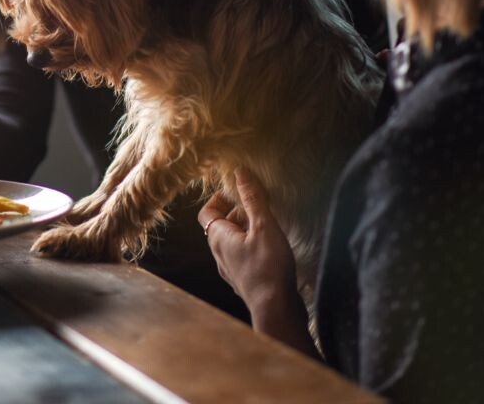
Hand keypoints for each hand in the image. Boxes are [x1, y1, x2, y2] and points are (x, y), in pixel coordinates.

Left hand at [198, 168, 296, 312]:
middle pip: (221, 225)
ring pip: (233, 241)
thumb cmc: (268, 267)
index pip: (206, 212)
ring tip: (269, 224)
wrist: (276, 310)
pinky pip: (243, 256)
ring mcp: (231, 269)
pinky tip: (273, 247)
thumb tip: (240, 173)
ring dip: (248, 229)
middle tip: (260, 204)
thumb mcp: (263, 226)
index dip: (220, 198)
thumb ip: (252, 199)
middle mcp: (219, 254)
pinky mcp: (245, 280)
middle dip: (239, 212)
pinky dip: (253, 245)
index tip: (240, 192)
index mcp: (218, 238)